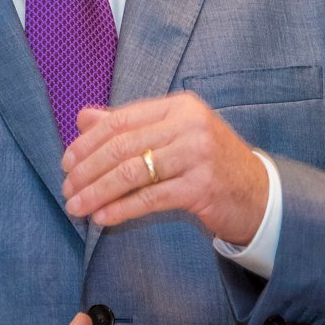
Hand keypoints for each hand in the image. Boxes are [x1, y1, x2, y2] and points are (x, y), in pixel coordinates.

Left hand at [60, 92, 268, 243]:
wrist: (258, 194)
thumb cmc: (208, 163)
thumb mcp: (172, 135)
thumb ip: (129, 126)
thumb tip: (82, 118)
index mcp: (179, 107)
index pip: (121, 120)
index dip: (88, 142)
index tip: (66, 162)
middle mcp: (189, 125)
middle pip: (123, 146)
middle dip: (88, 170)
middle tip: (67, 189)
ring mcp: (197, 155)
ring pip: (132, 172)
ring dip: (98, 192)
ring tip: (76, 207)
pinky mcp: (201, 187)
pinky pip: (150, 198)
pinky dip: (121, 209)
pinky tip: (102, 218)